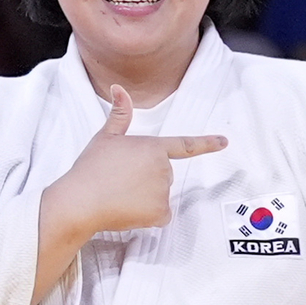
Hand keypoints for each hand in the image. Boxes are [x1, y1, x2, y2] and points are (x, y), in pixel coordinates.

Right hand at [39, 84, 227, 259]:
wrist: (80, 200)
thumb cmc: (91, 168)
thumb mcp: (105, 137)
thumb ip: (120, 114)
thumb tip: (119, 88)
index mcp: (153, 147)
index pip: (186, 145)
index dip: (207, 143)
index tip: (224, 142)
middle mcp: (163, 169)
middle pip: (164, 174)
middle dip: (146, 178)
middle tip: (120, 179)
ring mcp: (164, 191)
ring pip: (160, 195)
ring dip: (145, 197)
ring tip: (120, 194)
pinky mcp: (161, 213)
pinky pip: (160, 215)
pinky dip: (147, 216)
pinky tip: (128, 210)